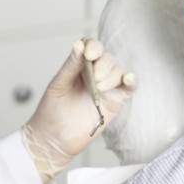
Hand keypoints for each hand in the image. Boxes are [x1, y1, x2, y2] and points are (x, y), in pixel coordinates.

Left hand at [23, 39, 136, 182]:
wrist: (54, 139)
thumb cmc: (52, 111)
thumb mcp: (58, 85)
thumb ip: (71, 66)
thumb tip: (79, 45)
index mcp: (80, 66)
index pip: (92, 47)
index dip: (94, 47)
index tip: (89, 55)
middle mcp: (95, 74)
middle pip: (108, 59)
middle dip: (103, 66)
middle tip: (94, 79)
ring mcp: (107, 88)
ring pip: (119, 71)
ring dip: (112, 76)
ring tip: (99, 88)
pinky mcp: (115, 101)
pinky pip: (129, 88)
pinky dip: (132, 81)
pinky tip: (128, 79)